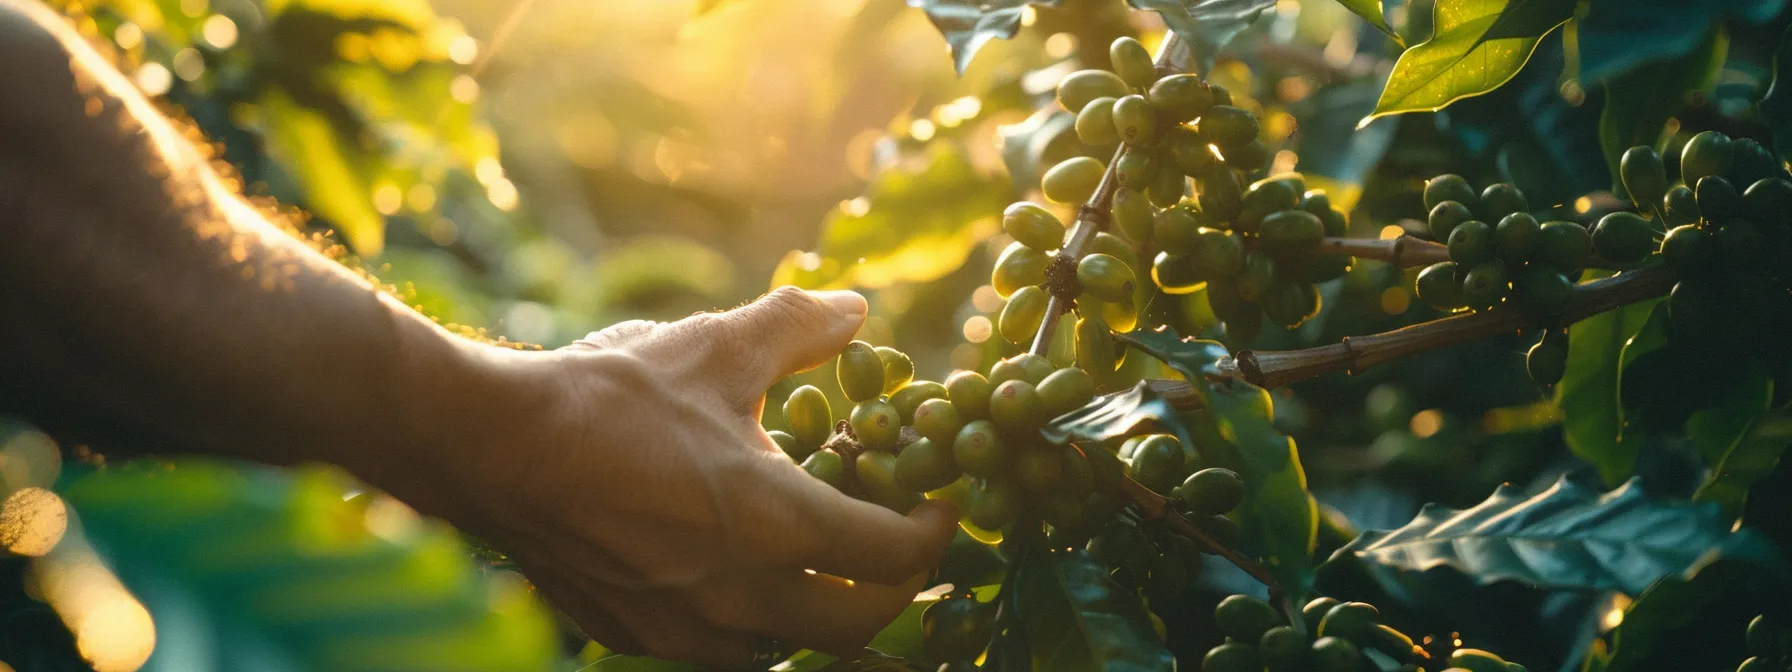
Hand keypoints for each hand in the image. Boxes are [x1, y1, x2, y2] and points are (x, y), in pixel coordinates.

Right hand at [433, 288, 958, 664]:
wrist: (490, 449)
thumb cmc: (608, 395)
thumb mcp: (714, 347)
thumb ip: (797, 327)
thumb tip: (856, 308)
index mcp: (777, 523)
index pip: (894, 558)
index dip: (934, 533)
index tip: (939, 506)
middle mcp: (744, 596)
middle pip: (860, 626)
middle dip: (899, 592)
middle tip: (903, 551)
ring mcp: (689, 631)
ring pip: (790, 649)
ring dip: (824, 616)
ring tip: (829, 570)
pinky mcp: (640, 640)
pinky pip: (724, 651)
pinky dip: (755, 624)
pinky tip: (744, 582)